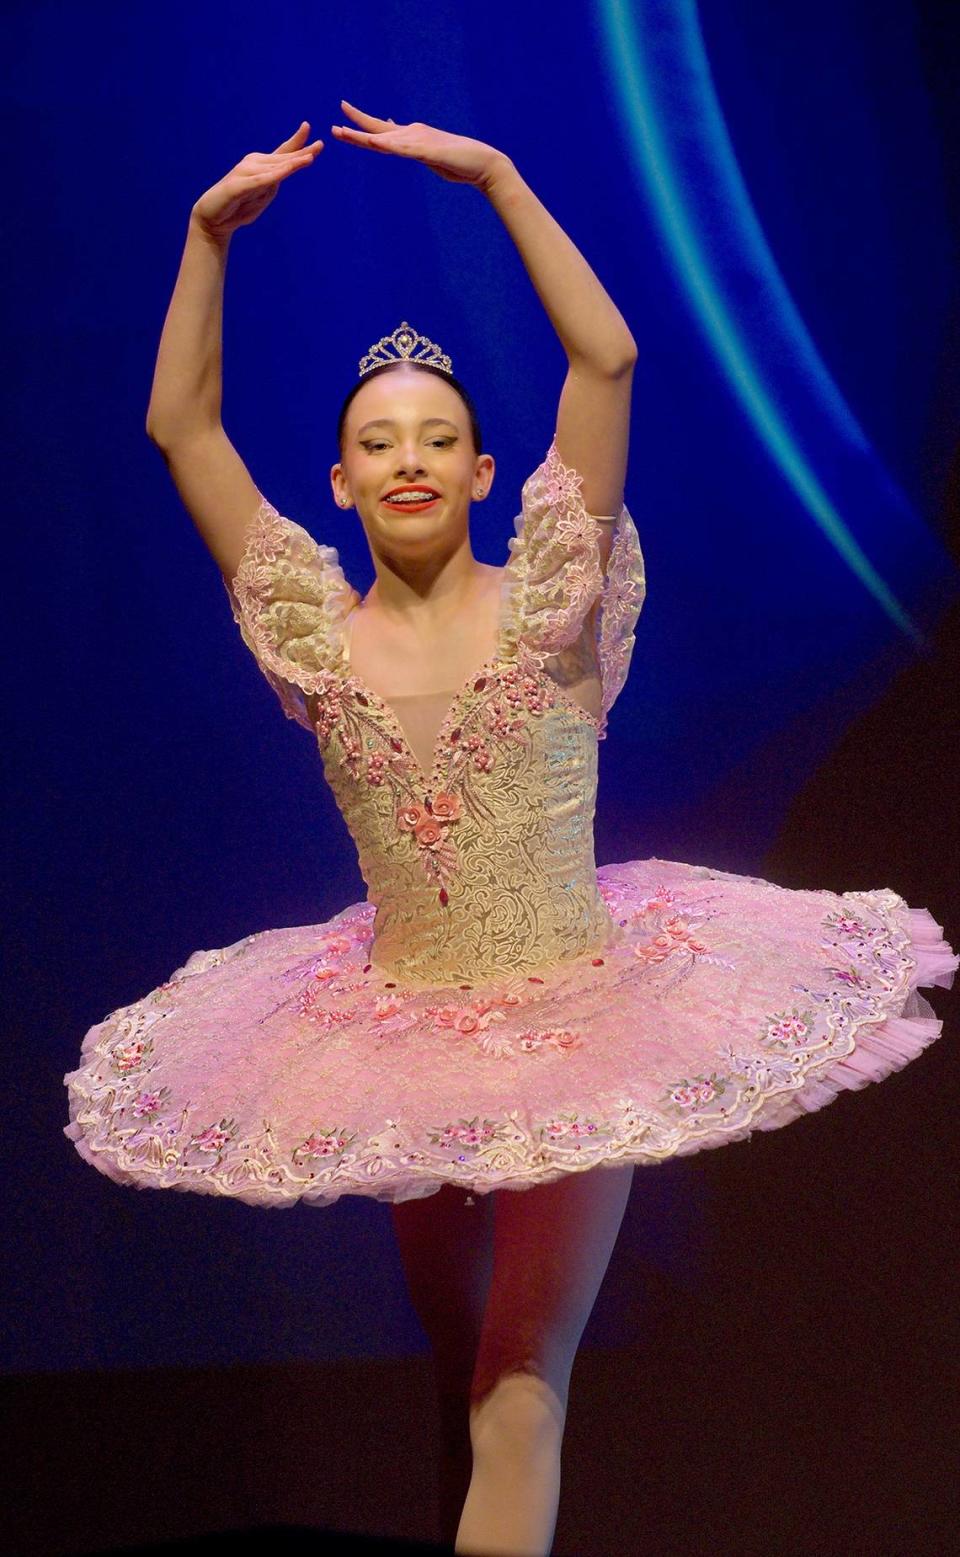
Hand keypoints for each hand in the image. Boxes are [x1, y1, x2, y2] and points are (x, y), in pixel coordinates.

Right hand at [191, 122, 322, 240]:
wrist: (213, 219)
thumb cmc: (239, 207)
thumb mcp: (262, 196)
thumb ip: (273, 184)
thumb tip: (282, 173)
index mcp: (262, 166)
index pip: (282, 152)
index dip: (296, 141)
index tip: (308, 127)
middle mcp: (254, 163)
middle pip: (282, 158)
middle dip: (302, 152)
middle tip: (321, 145)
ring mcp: (246, 172)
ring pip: (275, 168)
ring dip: (293, 163)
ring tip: (311, 158)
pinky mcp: (239, 185)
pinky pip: (261, 180)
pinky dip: (275, 176)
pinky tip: (287, 171)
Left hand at [330, 101, 508, 189]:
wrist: (482, 163)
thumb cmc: (458, 162)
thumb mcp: (430, 155)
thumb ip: (414, 149)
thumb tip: (404, 144)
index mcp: (411, 137)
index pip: (381, 131)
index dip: (360, 127)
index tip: (342, 123)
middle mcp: (412, 134)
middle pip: (378, 132)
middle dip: (354, 129)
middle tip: (333, 129)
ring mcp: (420, 142)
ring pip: (386, 140)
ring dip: (363, 137)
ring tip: (343, 134)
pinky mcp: (429, 153)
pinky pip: (404, 150)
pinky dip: (388, 146)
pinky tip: (374, 143)